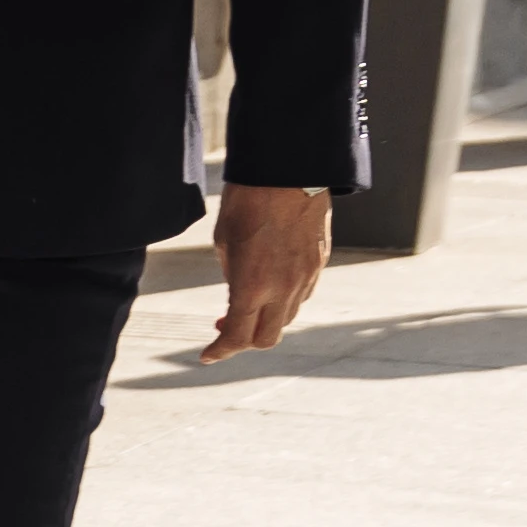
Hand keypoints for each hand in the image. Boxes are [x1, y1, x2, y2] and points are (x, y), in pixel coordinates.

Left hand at [198, 184, 327, 361]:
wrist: (289, 171)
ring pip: (286, 317)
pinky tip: (270, 285)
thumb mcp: (224, 243)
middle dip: (244, 342)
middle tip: (224, 328)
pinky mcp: (320, 264)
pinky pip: (302, 294)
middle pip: (266, 338)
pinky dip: (284, 300)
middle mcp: (283, 290)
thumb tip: (239, 294)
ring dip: (266, 320)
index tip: (206, 355)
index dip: (219, 351)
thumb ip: (233, 276)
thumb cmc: (246, 202)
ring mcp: (306, 278)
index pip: (236, 336)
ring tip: (247, 305)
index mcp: (252, 287)